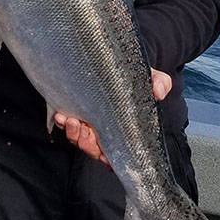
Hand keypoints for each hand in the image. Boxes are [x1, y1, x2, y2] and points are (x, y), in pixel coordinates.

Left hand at [54, 68, 171, 165]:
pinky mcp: (74, 111)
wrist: (116, 63)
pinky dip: (62, 122)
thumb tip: (159, 91)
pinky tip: (61, 113)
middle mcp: (105, 130)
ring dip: (73, 133)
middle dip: (86, 142)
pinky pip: (66, 124)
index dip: (109, 156)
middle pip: (94, 149)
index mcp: (122, 129)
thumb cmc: (134, 78)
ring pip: (78, 139)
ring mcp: (89, 122)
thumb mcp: (149, 78)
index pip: (116, 152)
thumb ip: (158, 83)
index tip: (105, 151)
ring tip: (69, 119)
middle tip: (83, 128)